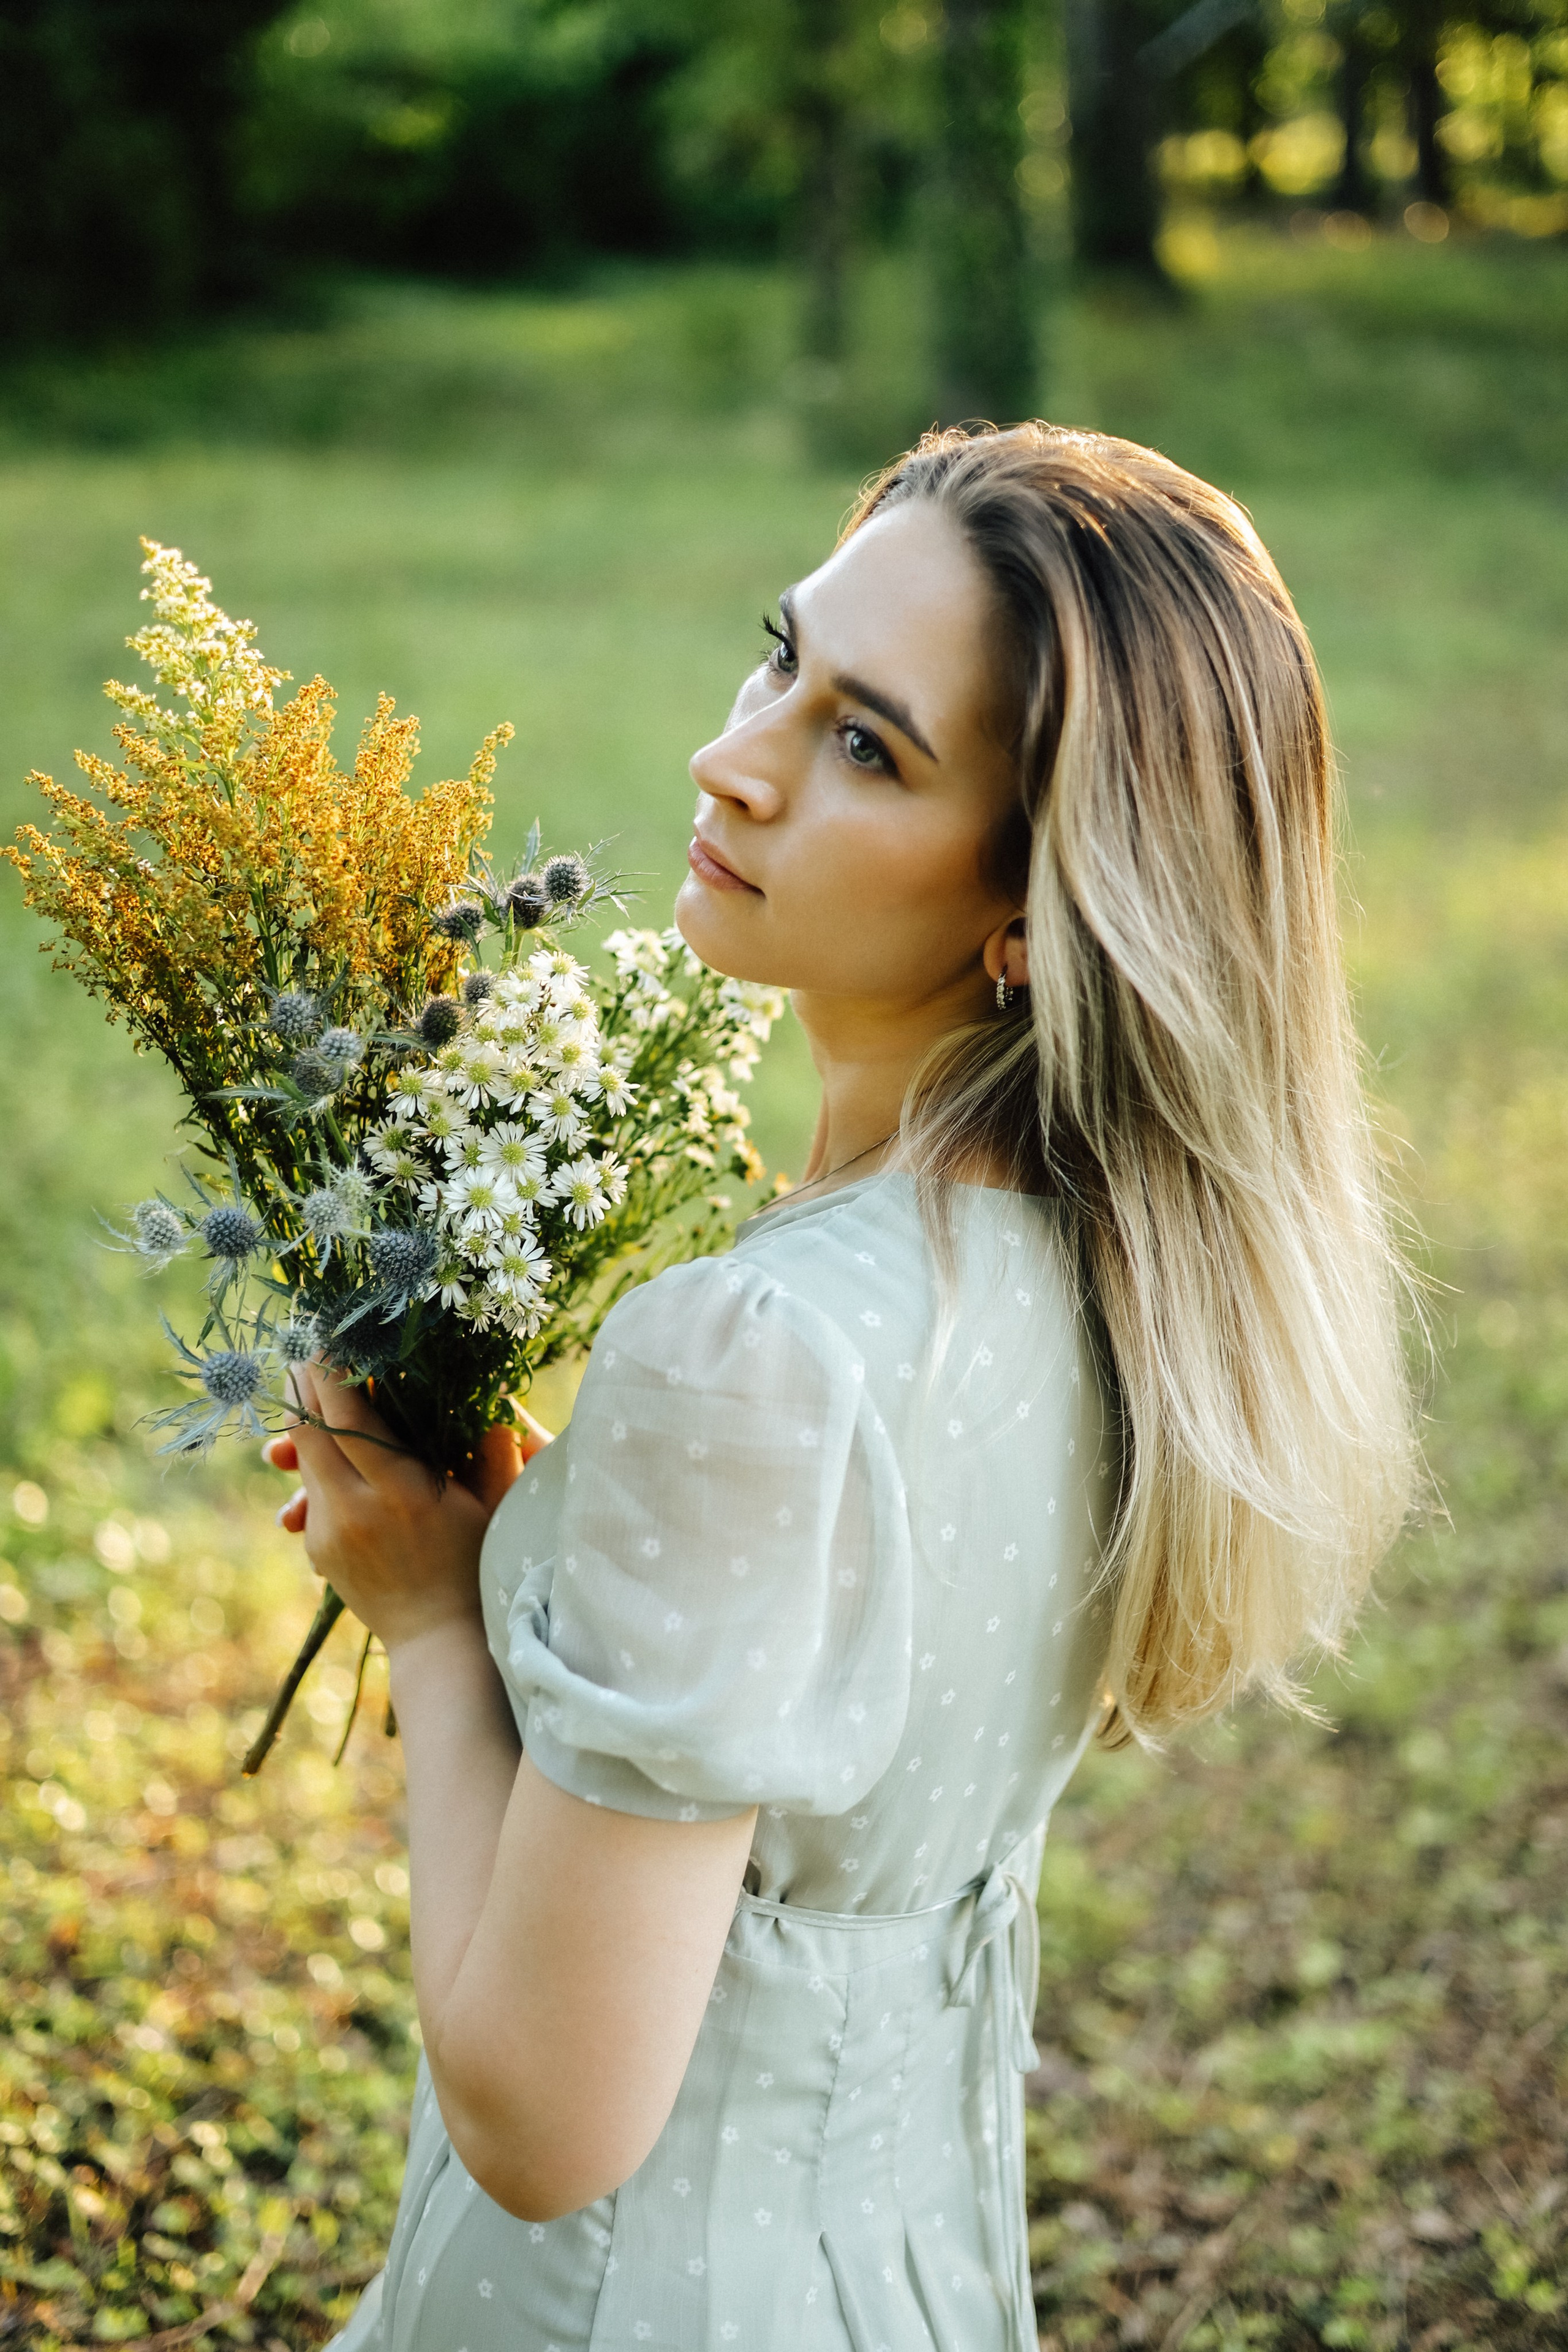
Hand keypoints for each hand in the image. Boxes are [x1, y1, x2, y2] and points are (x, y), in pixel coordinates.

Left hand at [261, 1365, 538, 1654]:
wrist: (441, 1638)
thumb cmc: (478, 1563)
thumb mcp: (492, 1504)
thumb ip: (491, 1447)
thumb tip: (494, 1392)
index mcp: (401, 1493)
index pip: (351, 1418)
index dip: (333, 1374)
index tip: (326, 1339)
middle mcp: (355, 1511)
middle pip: (310, 1433)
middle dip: (304, 1386)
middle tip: (304, 1347)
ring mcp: (330, 1533)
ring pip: (303, 1460)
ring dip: (301, 1420)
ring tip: (305, 1383)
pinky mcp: (318, 1550)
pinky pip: (310, 1491)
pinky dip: (312, 1460)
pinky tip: (318, 1437)